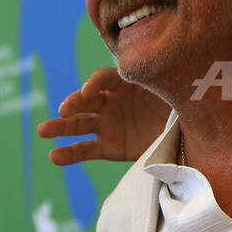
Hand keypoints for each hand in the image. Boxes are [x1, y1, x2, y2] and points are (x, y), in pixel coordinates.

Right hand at [37, 67, 169, 164]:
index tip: (90, 88)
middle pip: (86, 99)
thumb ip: (160, 84)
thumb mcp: (173, 89)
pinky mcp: (108, 146)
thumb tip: (163, 75)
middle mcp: (111, 102)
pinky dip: (69, 154)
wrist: (188, 133)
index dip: (95, 82)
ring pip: (79, 124)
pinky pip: (85, 150)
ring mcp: (107, 124)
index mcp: (125, 83)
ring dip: (60, 127)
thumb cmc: (180, 104)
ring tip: (44, 131)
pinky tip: (54, 156)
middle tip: (63, 110)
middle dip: (73, 103)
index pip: (103, 78)